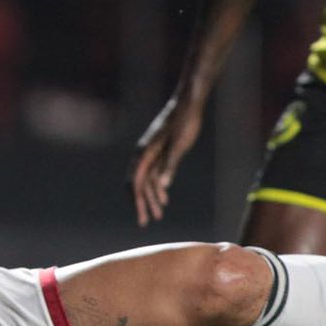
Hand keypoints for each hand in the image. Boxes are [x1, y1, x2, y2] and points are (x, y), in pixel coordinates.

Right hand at [129, 95, 205, 227]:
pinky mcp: (160, 150)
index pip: (136, 181)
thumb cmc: (185, 122)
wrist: (189, 103)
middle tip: (146, 223)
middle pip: (138, 183)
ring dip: (151, 197)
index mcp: (145, 152)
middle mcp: (144, 153)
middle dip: (142, 203)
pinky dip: (158, 187)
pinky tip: (164, 197)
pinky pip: (155, 173)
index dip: (138, 201)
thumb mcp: (180, 145)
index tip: (142, 217)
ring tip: (158, 215)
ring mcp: (152, 152)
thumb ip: (170, 165)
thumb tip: (163, 185)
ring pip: (147, 180)